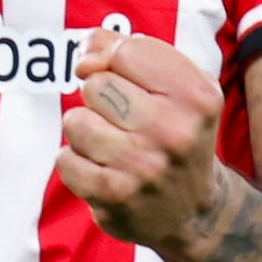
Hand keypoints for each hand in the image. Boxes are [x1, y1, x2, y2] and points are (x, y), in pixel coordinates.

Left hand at [56, 26, 231, 249]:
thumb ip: (128, 49)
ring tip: (111, 144)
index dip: (113, 60)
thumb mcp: (175, 83)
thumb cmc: (176, 131)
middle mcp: (174, 131)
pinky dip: (77, 162)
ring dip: (85, 130)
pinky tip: (103, 169)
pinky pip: (64, 159)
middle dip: (100, 97)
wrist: (193, 211)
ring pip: (75, 121)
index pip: (125, 51)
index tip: (121, 77)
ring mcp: (143, 166)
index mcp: (196, 96)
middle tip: (123, 119)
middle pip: (96, 84)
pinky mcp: (114, 196)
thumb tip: (85, 53)